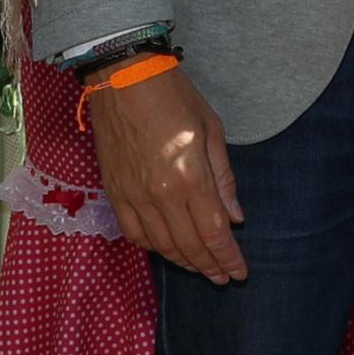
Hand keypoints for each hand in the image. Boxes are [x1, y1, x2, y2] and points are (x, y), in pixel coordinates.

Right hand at [87, 65, 247, 284]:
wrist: (122, 76)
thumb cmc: (174, 96)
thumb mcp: (211, 130)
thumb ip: (224, 179)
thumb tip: (236, 218)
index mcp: (190, 176)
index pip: (214, 232)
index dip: (228, 257)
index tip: (240, 272)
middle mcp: (160, 194)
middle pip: (189, 245)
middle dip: (210, 266)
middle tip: (224, 278)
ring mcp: (133, 195)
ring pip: (161, 245)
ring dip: (183, 261)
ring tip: (199, 268)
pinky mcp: (113, 192)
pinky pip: (133, 233)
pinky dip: (152, 247)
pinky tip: (166, 249)